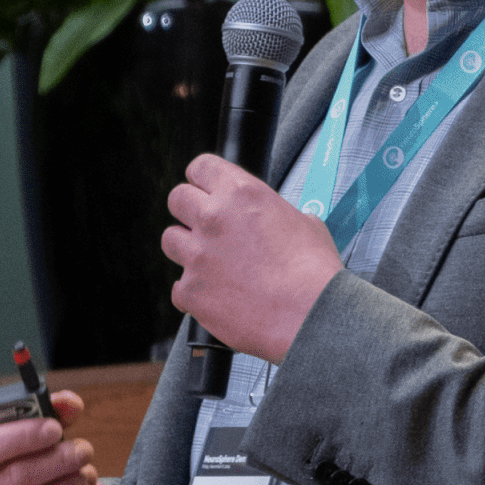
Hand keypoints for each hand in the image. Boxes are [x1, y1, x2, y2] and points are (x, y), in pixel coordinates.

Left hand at [161, 154, 341, 365]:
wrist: (311, 316)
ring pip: (171, 240)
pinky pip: (180, 286)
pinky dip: (196, 291)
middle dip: (191, 210)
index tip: (206, 188)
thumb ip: (276, 214)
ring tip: (214, 264)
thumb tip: (275, 219)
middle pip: (177, 198)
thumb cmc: (313, 273)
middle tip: (209, 226)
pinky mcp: (191, 291)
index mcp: (242, 193)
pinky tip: (221, 295)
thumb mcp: (305, 224)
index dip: (203, 178)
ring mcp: (197, 256)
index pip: (201, 167)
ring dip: (189, 249)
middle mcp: (213, 218)